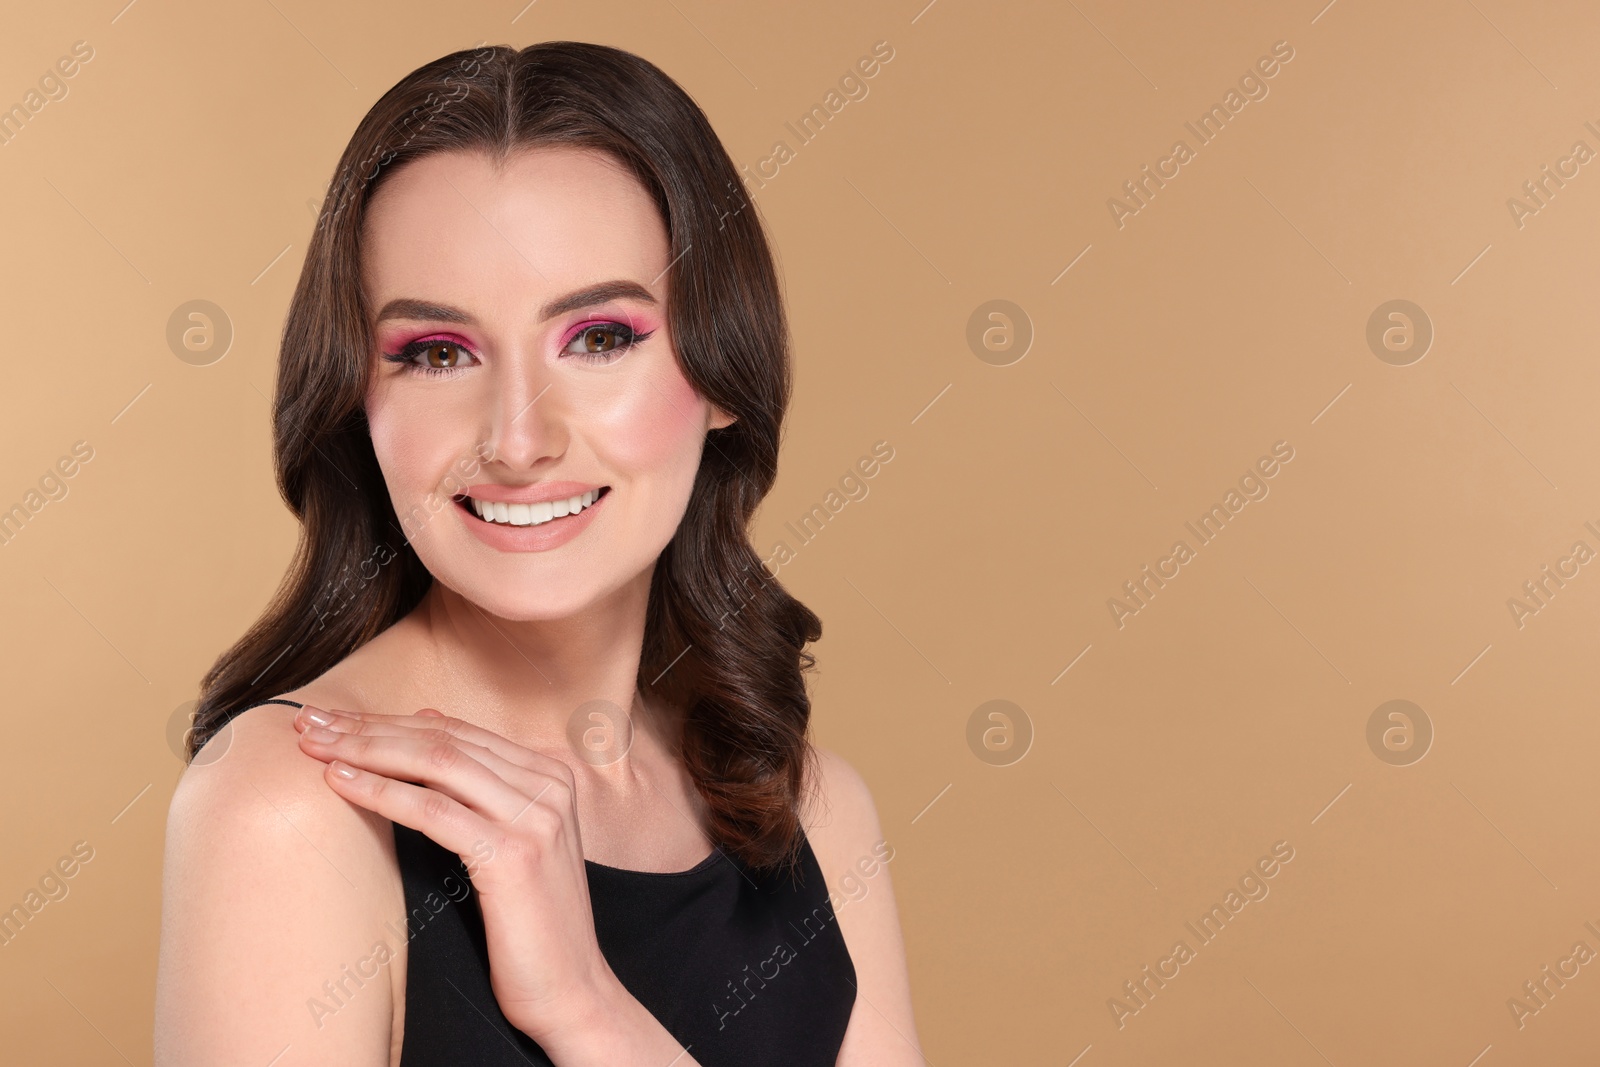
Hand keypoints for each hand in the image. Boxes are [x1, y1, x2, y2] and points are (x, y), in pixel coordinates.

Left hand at [292, 704, 621, 1043]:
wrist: (572, 990)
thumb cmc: (531, 924)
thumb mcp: (513, 842)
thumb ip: (481, 787)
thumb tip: (427, 721)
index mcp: (551, 777)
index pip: (458, 731)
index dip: (391, 720)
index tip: (337, 718)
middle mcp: (549, 786)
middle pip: (444, 739)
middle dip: (370, 727)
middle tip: (310, 723)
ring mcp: (536, 818)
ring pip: (436, 763)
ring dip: (367, 750)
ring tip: (315, 747)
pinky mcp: (514, 854)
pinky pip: (434, 811)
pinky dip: (381, 793)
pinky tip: (341, 783)